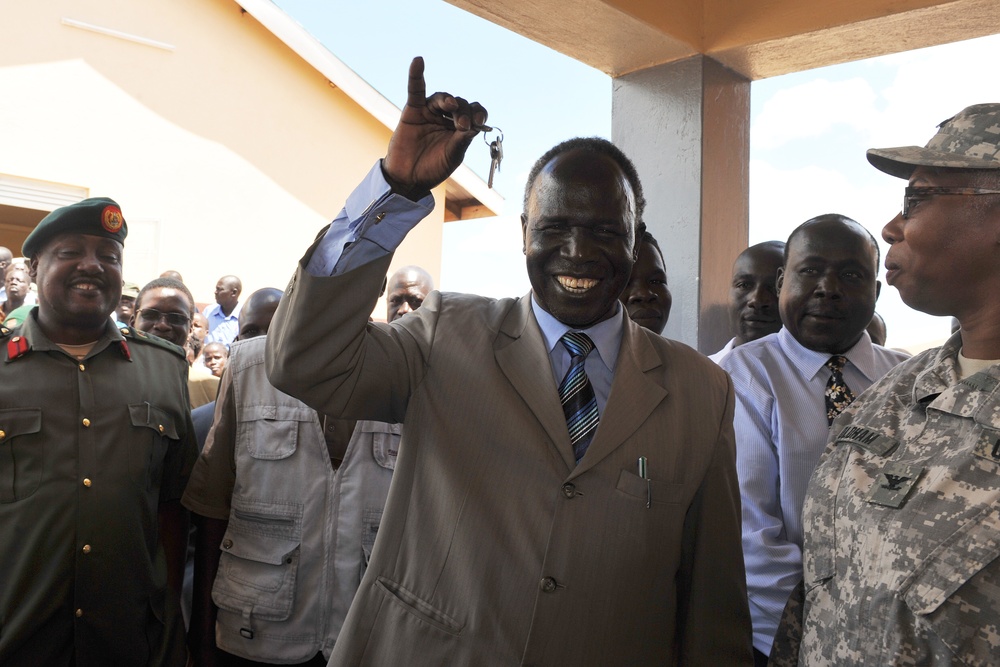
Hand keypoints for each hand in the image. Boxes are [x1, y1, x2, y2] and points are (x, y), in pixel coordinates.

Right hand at [383, 57, 487, 198]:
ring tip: (451, 106)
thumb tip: (475, 124)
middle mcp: (447, 118)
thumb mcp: (453, 155)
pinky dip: (416, 75)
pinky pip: (415, 90)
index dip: (479, 113)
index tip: (479, 122)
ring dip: (449, 100)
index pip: (475, 112)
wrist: (409, 178)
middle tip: (462, 127)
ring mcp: (430, 113)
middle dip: (464, 113)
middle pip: (461, 104)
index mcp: (461, 128)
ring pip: (442, 98)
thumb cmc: (433, 168)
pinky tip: (418, 61)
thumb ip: (462, 139)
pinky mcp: (413, 111)